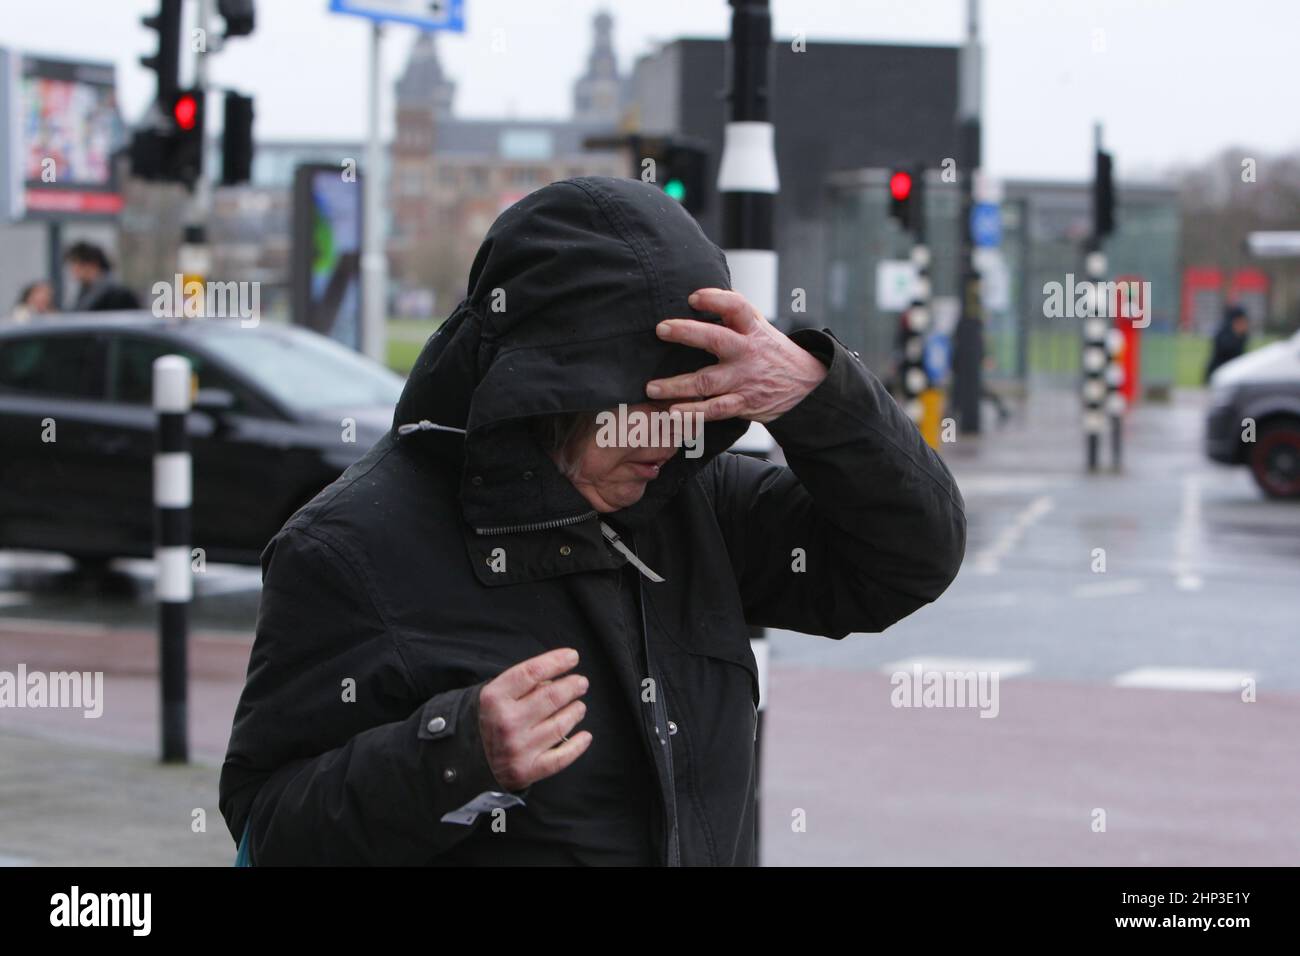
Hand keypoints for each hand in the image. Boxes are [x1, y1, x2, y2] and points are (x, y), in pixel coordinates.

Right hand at [478, 647, 591, 790]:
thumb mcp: (496, 695)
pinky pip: (561, 757)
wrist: (469, 762)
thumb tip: (557, 677)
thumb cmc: (490, 720)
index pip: (532, 672)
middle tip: (581, 683)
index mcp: (495, 698)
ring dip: (576, 712)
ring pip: (560, 724)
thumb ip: (523, 684)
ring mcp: (517, 748)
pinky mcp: (526, 770)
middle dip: (572, 686)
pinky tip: (585, 736)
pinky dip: (577, 745)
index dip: (556, 661)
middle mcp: (506, 722)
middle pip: (551, 696)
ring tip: (579, 707)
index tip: (573, 656)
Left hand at [645, 288, 827, 422]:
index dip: (715, 299)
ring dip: (677, 385)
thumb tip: (705, 292)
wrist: (807, 386)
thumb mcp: (761, 328)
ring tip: (651, 387)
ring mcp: (745, 379)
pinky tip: (673, 412)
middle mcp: (748, 352)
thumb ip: (736, 313)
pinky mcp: (743, 403)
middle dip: (687, 333)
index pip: (736, 306)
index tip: (692, 297)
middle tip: (661, 329)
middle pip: (716, 339)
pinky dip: (693, 413)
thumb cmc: (773, 353)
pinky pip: (714, 409)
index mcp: (753, 329)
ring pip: (707, 381)